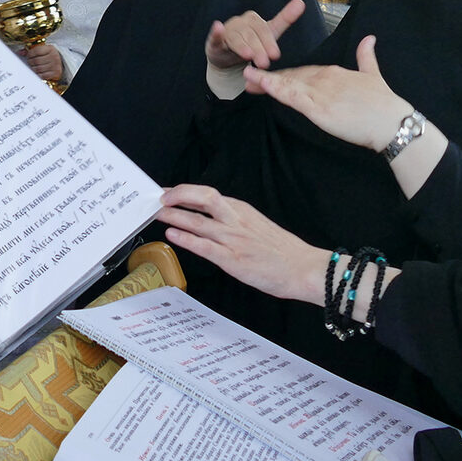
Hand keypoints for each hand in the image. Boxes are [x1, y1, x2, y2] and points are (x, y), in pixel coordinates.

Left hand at [18, 41, 63, 81]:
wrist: (61, 62)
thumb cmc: (48, 55)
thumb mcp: (42, 50)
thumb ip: (31, 51)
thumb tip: (19, 52)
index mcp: (50, 48)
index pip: (37, 51)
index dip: (30, 54)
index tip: (28, 56)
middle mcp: (54, 56)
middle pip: (37, 61)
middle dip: (30, 62)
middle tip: (29, 62)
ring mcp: (55, 65)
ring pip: (39, 69)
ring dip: (33, 69)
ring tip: (32, 67)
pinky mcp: (55, 73)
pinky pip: (43, 75)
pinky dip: (38, 74)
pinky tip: (36, 72)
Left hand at [157, 185, 330, 305]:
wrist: (303, 268)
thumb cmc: (282, 251)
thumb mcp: (256, 224)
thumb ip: (234, 220)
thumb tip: (210, 218)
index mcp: (241, 210)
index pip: (207, 194)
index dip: (184, 192)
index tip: (168, 193)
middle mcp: (236, 220)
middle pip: (202, 197)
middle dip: (176, 195)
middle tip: (158, 198)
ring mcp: (234, 239)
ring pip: (198, 221)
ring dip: (175, 216)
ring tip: (158, 214)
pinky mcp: (233, 259)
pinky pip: (204, 246)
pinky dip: (186, 238)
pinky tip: (173, 235)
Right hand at [205, 0, 306, 70]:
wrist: (227, 56)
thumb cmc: (251, 42)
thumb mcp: (270, 33)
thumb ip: (284, 18)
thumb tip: (301, 2)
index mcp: (254, 20)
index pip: (263, 30)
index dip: (269, 43)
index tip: (275, 55)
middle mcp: (240, 22)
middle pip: (251, 35)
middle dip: (258, 49)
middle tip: (265, 63)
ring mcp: (227, 31)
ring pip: (236, 38)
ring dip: (242, 47)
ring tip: (249, 57)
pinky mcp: (215, 41)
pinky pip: (215, 36)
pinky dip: (216, 32)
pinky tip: (218, 28)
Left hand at [243, 35, 410, 152]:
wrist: (392, 121)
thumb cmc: (385, 103)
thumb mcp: (374, 75)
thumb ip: (366, 57)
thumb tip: (369, 38)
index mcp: (335, 72)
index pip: (304, 72)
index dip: (285, 74)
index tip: (270, 74)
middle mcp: (325, 79)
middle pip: (292, 77)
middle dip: (270, 77)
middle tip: (249, 76)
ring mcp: (321, 93)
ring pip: (288, 84)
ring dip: (266, 81)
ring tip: (247, 78)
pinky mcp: (319, 108)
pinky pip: (293, 97)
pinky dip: (277, 90)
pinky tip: (263, 85)